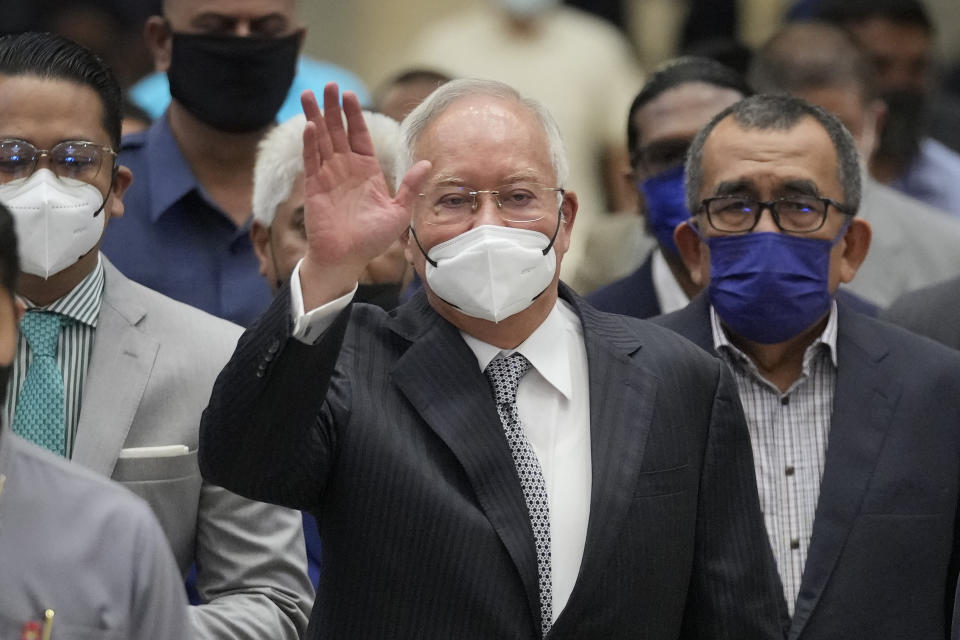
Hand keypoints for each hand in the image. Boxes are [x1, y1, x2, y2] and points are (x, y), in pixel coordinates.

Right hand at [298, 83, 430, 307]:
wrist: (347, 259)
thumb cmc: (372, 239)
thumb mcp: (399, 211)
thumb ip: (410, 186)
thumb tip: (428, 163)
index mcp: (366, 171)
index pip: (359, 136)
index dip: (354, 115)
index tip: (349, 95)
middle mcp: (345, 170)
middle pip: (337, 131)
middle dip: (333, 108)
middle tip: (329, 85)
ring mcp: (328, 177)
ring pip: (320, 140)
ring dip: (316, 117)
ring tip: (310, 94)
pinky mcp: (314, 188)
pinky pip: (311, 161)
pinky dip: (310, 144)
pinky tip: (310, 126)